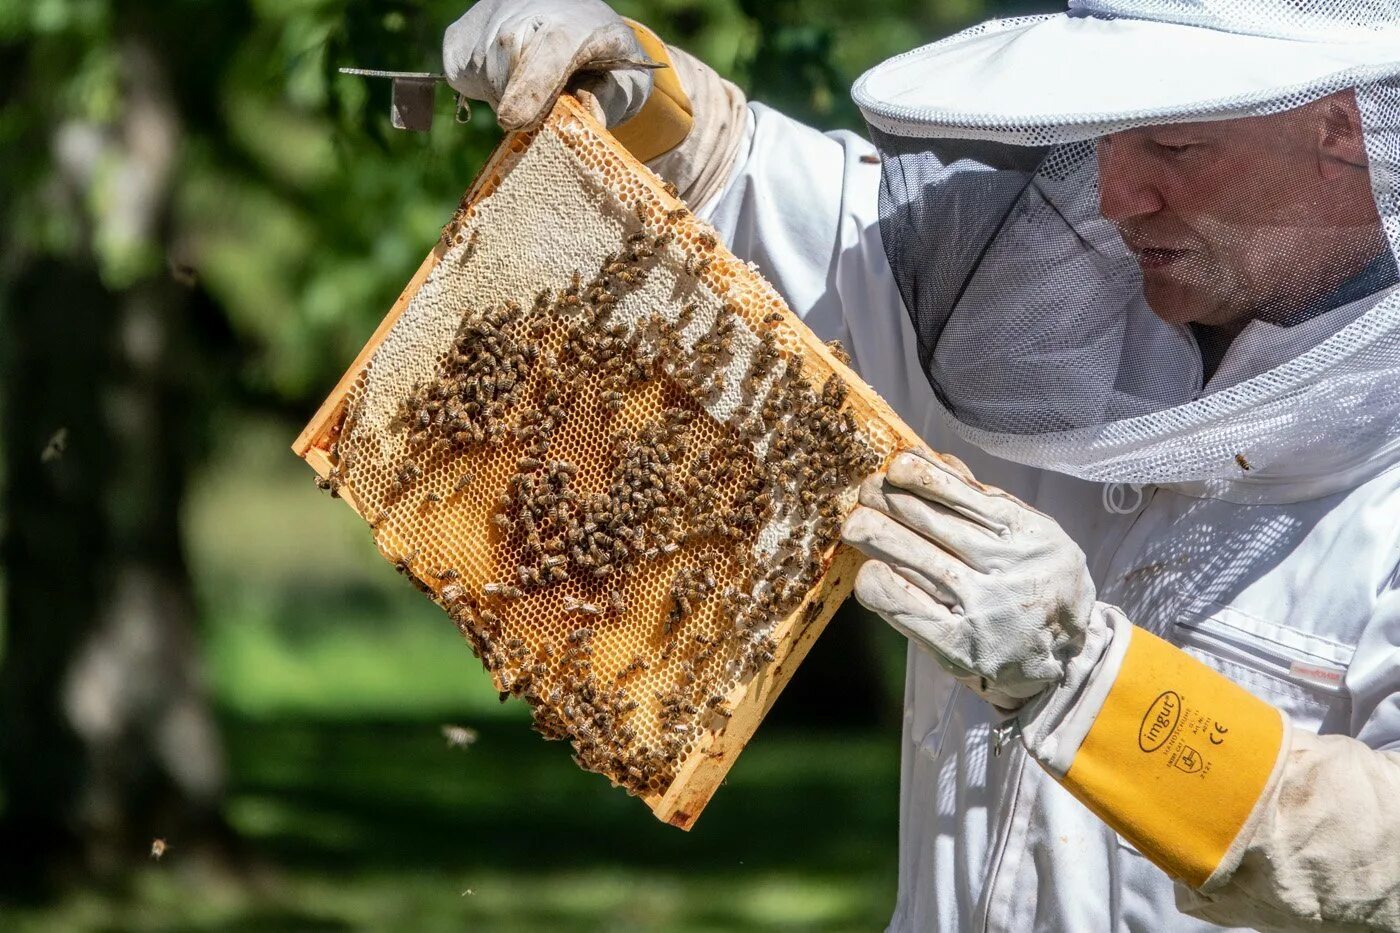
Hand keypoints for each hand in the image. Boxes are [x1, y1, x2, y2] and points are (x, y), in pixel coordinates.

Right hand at [443, 0, 653, 130]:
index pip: (549, 49)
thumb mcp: (624, 83)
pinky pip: (460, 73)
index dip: (530, 87)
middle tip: (539, 113)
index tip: (514, 120)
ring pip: (480, 71)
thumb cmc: (606, 63)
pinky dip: (481, 88)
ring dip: (501, 97)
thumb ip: (609, 100)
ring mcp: (490, 13)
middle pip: (506, 62)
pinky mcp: (462, 31)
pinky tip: (506, 79)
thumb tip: (589, 124)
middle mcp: (529, 6)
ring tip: (528, 89)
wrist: (577, 26)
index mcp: (578, 22)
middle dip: (518, 101)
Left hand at [841, 450, 1094, 712]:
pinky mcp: (958, 645)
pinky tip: (869, 571)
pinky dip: (879, 583)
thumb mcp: (1032, 531)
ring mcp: (981, 609)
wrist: (1065, 655)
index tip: (896, 466)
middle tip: (865, 491)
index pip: (966, 496)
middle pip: (932, 524)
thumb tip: (933, 460)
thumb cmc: (1036, 580)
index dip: (923, 476)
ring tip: (855, 524)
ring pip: (914, 560)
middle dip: (889, 500)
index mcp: (1028, 533)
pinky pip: (905, 606)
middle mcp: (1005, 570)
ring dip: (876, 536)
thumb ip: (985, 499)